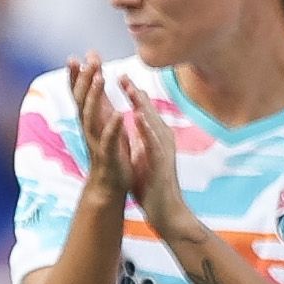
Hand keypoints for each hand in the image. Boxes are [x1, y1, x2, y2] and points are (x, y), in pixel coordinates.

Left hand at [75, 55, 181, 231]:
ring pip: (152, 122)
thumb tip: (137, 121)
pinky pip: (153, 142)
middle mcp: (161, 139)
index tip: (117, 76)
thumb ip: (142, 137)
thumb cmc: (153, 182)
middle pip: (148, 111)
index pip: (143, 110)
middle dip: (134, 91)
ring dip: (141, 104)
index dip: (131, 93)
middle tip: (121, 73)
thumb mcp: (144, 154)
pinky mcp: (161, 162)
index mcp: (154, 137)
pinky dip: (146, 128)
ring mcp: (162, 150)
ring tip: (130, 88)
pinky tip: (138, 117)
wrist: (166, 210)